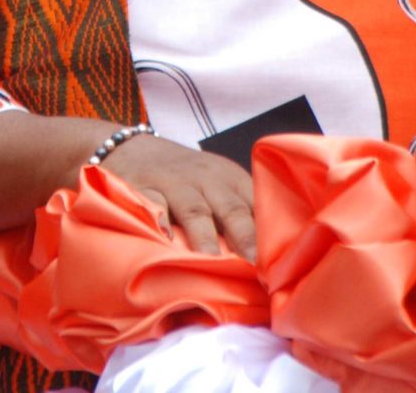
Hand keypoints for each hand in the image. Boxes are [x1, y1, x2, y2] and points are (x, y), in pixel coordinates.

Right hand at [101, 133, 256, 262]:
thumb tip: (270, 261)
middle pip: (230, 209)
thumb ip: (241, 214)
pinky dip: (159, 218)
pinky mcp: (143, 187)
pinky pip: (153, 203)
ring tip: (212, 261)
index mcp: (232, 180)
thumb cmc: (188, 179)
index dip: (269, 234)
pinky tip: (164, 237)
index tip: (280, 263)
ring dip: (205, 237)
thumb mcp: (218, 187)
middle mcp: (207, 179)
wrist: (135, 149)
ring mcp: (175, 182)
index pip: (257, 205)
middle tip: (254, 266)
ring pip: (194, 210)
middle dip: (245, 236)